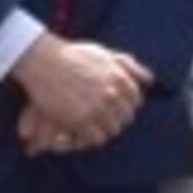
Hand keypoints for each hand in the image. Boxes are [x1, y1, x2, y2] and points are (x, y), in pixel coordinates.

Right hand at [9, 36, 152, 154]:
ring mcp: (97, 108)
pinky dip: (91, 138)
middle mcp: (112, 94)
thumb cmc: (72, 55)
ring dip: (103, 130)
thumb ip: (129, 65)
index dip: (125, 106)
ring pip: (112, 130)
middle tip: (102, 119)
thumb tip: (150, 80)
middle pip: (125, 118)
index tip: (114, 107)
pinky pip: (96, 138)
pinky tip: (82, 131)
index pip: (135, 102)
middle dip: (116, 119)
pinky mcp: (79, 120)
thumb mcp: (105, 54)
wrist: (43, 60)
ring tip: (92, 126)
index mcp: (121, 79)